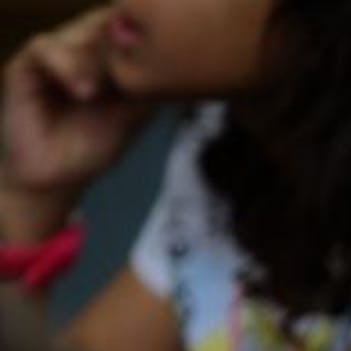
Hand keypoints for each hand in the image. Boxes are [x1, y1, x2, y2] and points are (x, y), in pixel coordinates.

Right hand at [1, 9, 150, 240]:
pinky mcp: (25, 66)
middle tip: (133, 72)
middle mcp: (80, 48)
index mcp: (107, 56)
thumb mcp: (133, 115)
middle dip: (122, 45)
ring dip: (95, 59)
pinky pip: (45, 48)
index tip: (163, 53)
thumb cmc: (95, 146)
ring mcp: (53, 54)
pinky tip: (84, 93)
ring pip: (78, 31)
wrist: (57, 177)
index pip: (126, 27)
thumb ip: (146, 85)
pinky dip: (67, 66)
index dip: (144, 34)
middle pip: (105, 21)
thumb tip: (174, 59)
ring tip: (101, 92)